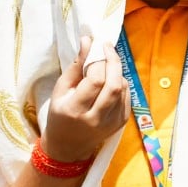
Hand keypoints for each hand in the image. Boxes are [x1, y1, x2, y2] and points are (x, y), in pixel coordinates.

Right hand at [41, 36, 129, 162]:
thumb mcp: (60, 90)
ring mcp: (112, 122)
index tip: (97, 46)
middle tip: (107, 47)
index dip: (99, 60)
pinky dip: (120, 83)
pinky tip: (110, 81)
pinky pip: (127, 95)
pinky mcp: (121, 122)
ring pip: (123, 88)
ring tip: (105, 66)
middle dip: (113, 61)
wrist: (68, 146)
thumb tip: (88, 41)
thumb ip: (75, 66)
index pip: (96, 81)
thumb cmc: (60, 114)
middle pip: (114, 85)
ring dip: (116, 72)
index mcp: (76, 110)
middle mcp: (96, 118)